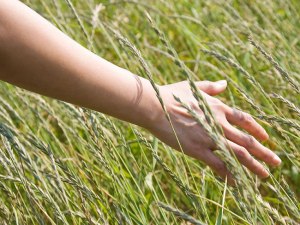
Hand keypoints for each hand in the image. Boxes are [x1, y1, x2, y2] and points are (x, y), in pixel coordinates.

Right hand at [148, 80, 280, 182]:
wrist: (156, 106)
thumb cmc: (172, 95)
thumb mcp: (194, 87)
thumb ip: (212, 87)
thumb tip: (225, 84)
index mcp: (218, 108)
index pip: (245, 120)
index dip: (257, 130)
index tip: (266, 138)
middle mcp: (219, 123)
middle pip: (247, 140)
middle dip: (264, 152)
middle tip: (276, 162)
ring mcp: (210, 137)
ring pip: (238, 154)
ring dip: (254, 165)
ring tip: (265, 175)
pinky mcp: (198, 149)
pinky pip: (219, 164)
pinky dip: (230, 174)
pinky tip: (238, 182)